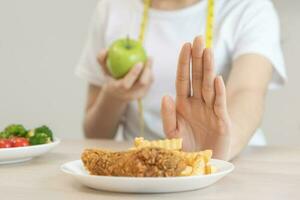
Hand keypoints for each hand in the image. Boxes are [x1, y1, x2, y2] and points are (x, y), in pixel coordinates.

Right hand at [97, 49, 153, 102]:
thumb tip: (105, 49)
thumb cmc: (111, 77)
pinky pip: (150, 82)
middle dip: (147, 70)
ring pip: (148, 82)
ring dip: (149, 70)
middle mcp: (129, 94)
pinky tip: (149, 64)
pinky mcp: (144, 93)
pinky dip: (150, 73)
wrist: (117, 94)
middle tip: (149, 57)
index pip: (126, 84)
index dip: (134, 74)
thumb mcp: (104, 69)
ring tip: (149, 59)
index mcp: (118, 89)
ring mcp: (138, 95)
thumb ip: (102, 59)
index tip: (139, 62)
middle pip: (142, 84)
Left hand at [161, 36, 231, 159]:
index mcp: (183, 104)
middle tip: (198, 38)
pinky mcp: (222, 121)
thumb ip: (168, 116)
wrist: (202, 162)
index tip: (184, 45)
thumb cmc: (186, 146)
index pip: (183, 79)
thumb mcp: (172, 133)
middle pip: (197, 77)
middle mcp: (197, 103)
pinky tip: (217, 78)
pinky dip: (218, 92)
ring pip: (209, 86)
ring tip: (207, 50)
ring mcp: (210, 110)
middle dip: (197, 58)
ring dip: (208, 69)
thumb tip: (166, 95)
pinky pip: (219, 104)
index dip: (183, 63)